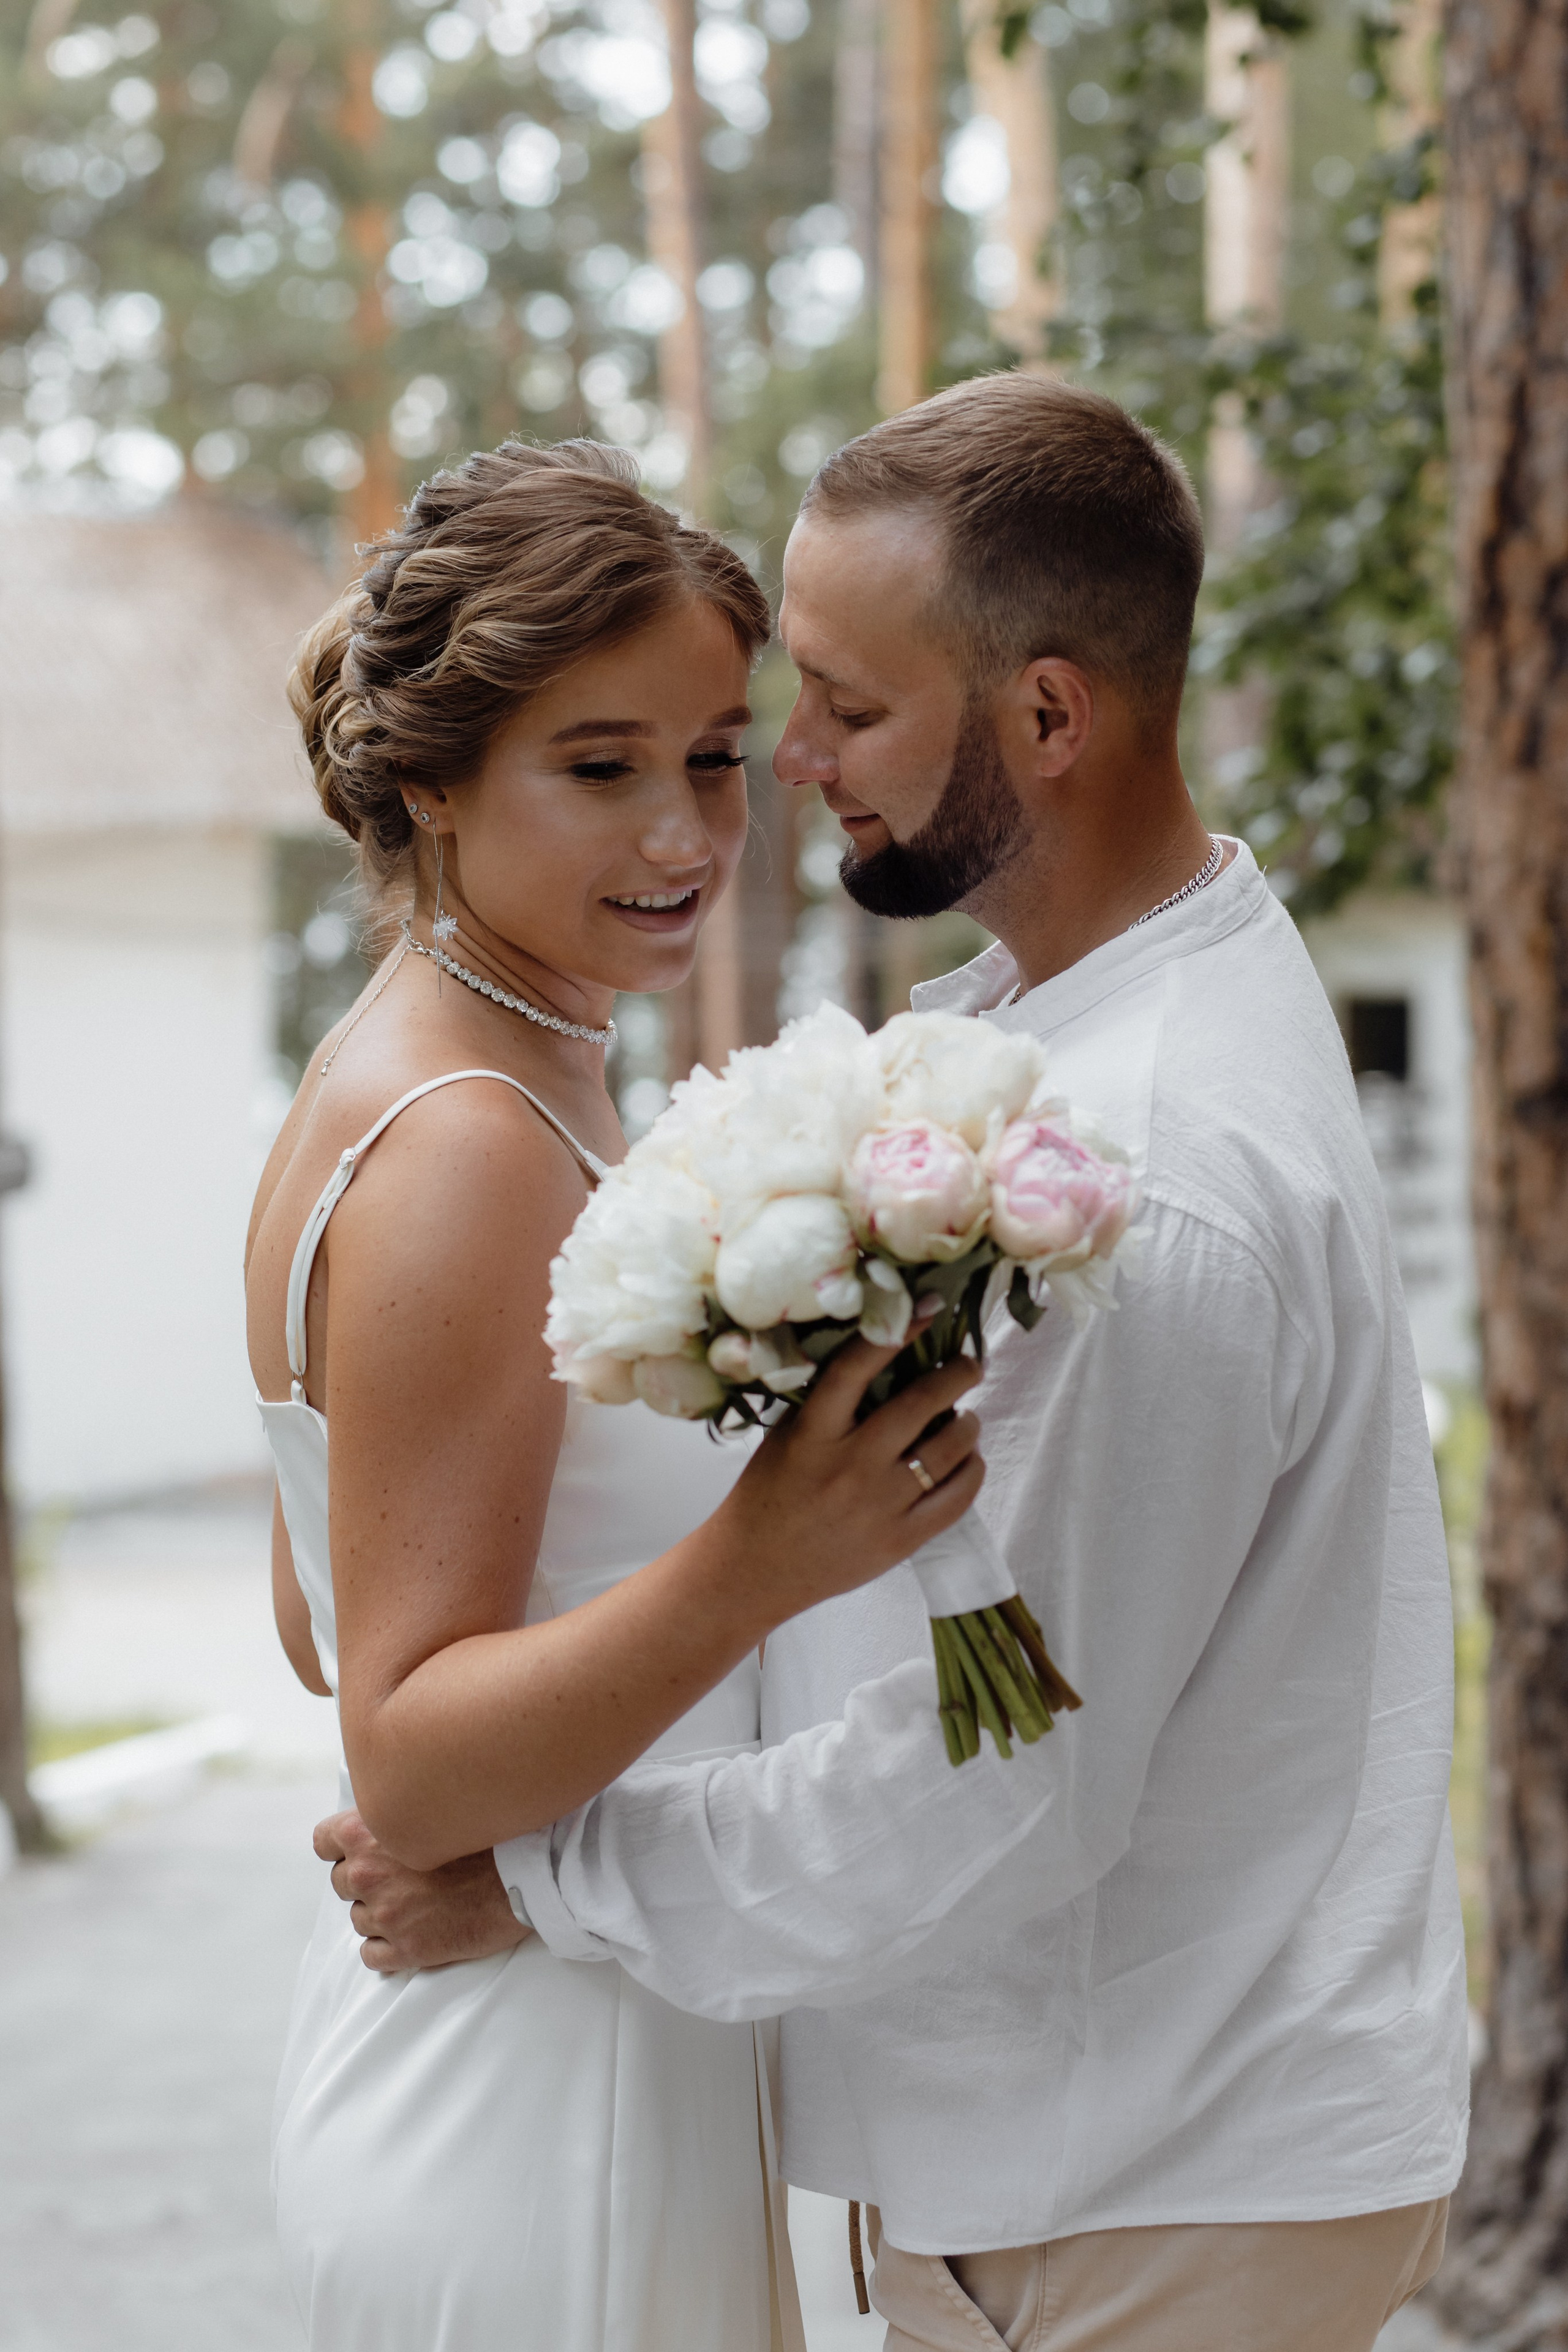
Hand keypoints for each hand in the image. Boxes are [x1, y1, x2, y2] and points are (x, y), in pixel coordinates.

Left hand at [313, 1808, 530, 1973]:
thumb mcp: (433, 1805)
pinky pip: (371, 1955)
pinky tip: (414, 1931)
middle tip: (404, 1876)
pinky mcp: (404, 1950)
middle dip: (366, 1880)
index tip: (361, 1848)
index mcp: (369, 1832)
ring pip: (358, 1918)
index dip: (341, 1845)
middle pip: (341, 1881)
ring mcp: (384, 1915)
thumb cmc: (487, 1835)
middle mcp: (368, 1873)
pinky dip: (387, 1947)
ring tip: (418, 1902)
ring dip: (380, 1913)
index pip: (323, 1841)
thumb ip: (396, 1812)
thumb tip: (383, 1816)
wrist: (523, 1876)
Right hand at [712, 1316, 985, 1627]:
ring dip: (967, 1423)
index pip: (857, 1368)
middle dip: (956, 1375)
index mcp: (813, 1433)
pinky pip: (956, 1497)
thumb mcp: (786, 1436)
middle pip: (919, 1405)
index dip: (897, 1332)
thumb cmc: (768, 1493)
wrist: (754, 1568)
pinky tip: (968, 1458)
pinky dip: (971, 1470)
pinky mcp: (900, 1540)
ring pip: (948, 1450)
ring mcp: (879, 1505)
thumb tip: (884, 1358)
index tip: (928, 1307)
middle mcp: (850, 1466)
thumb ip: (828, 1403)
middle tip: (969, 1364)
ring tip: (966, 1416)